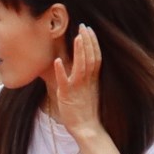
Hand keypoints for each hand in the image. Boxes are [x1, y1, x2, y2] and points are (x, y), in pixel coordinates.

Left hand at [44, 25, 104, 139]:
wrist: (87, 127)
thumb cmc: (85, 107)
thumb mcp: (89, 89)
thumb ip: (86, 75)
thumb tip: (83, 62)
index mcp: (93, 79)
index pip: (96, 57)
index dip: (93, 43)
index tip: (89, 29)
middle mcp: (88, 81)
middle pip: (91, 58)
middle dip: (88, 41)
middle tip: (83, 26)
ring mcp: (78, 87)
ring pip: (81, 67)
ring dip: (79, 51)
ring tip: (76, 37)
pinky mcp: (67, 95)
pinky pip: (64, 81)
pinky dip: (61, 71)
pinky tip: (57, 61)